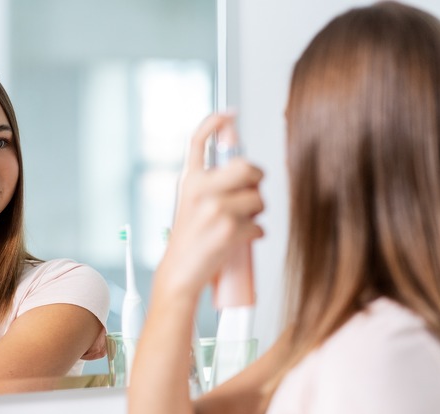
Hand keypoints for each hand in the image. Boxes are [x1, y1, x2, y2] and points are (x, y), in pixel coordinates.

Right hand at [155, 113, 263, 301]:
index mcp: (189, 180)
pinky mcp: (230, 230)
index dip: (214, 123)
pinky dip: (256, 235)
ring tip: (240, 224)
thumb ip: (211, 184)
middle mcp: (200, 190)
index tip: (229, 114)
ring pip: (258, 199)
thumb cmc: (189, 240)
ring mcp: (215, 209)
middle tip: (253, 190)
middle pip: (246, 166)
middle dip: (257, 178)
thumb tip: (247, 171)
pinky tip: (241, 241)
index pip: (198, 141)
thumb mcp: (190, 203)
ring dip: (257, 213)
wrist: (180, 273)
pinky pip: (259, 226)